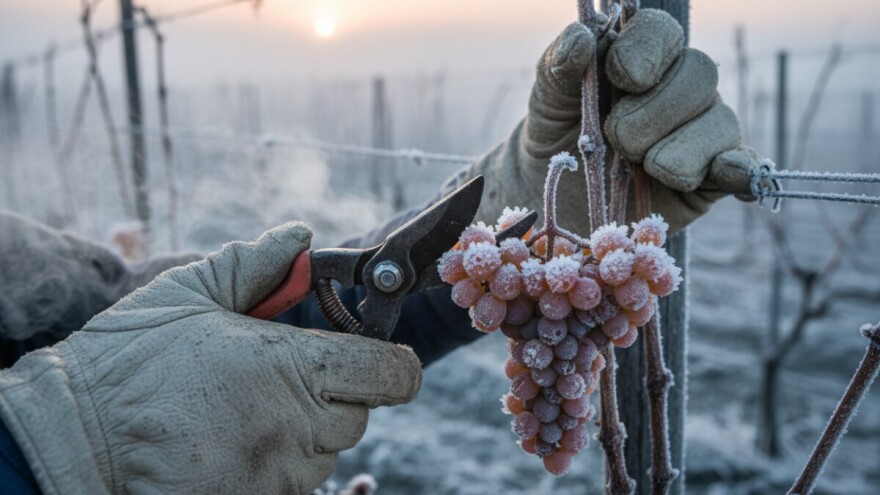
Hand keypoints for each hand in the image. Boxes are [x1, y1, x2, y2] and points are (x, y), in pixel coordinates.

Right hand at [0, 222, 421, 494]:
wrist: (73, 439)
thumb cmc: (131, 360)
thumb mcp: (190, 291)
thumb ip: (257, 263)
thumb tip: (302, 236)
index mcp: (293, 366)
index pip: (394, 374)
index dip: (392, 362)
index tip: (375, 354)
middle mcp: (297, 426)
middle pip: (362, 413)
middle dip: (338, 392)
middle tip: (286, 375)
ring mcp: (279, 473)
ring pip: (329, 452)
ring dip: (307, 430)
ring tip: (249, 408)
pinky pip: (296, 482)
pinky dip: (280, 462)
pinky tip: (236, 440)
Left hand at [468, 9, 759, 233]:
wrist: (558, 197)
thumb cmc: (557, 136)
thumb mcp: (548, 98)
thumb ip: (560, 65)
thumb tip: (583, 39)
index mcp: (641, 56)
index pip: (663, 31)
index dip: (647, 50)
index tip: (621, 77)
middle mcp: (680, 87)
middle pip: (699, 74)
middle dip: (654, 110)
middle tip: (616, 137)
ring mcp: (701, 132)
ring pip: (720, 122)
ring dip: (676, 150)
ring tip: (641, 167)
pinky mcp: (711, 178)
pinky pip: (743, 167)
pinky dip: (738, 170)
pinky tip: (724, 172)